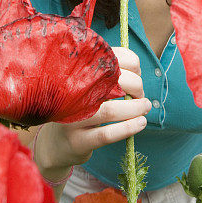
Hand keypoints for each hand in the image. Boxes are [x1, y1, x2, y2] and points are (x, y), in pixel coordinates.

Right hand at [34, 47, 150, 172]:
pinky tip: (140, 123)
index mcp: (77, 75)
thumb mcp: (89, 89)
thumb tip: (137, 71)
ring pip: (110, 110)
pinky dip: (128, 127)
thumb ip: (109, 76)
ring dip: (134, 108)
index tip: (138, 70)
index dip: (130, 62)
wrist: (56, 145)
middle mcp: (72, 94)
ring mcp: (73, 119)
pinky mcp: (77, 141)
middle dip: (135, 84)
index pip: (108, 57)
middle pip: (110, 82)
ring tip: (145, 106)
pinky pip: (106, 134)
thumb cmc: (81, 111)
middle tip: (141, 93)